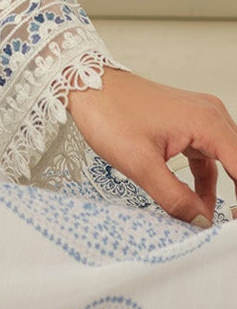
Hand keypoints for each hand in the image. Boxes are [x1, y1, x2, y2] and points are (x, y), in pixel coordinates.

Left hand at [64, 68, 236, 225]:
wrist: (85, 84)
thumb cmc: (109, 112)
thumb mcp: (140, 164)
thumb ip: (174, 197)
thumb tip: (201, 221)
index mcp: (207, 122)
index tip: (234, 220)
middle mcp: (210, 116)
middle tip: (227, 223)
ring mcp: (199, 118)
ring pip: (226, 161)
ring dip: (225, 190)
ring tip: (216, 219)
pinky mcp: (187, 124)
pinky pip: (207, 157)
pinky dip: (205, 180)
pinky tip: (198, 202)